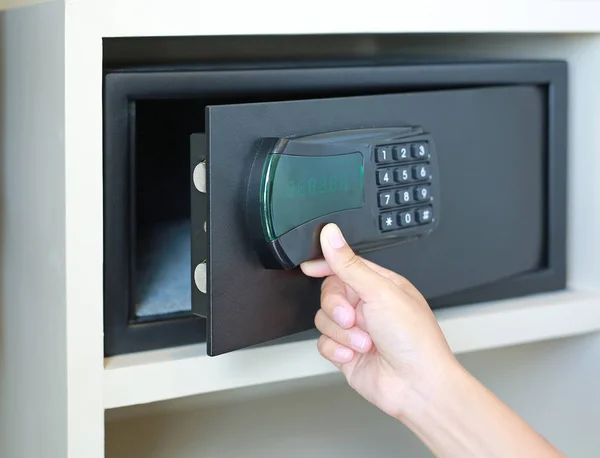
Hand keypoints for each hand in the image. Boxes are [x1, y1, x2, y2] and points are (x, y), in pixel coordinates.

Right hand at [301, 223, 457, 419]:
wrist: (418, 387)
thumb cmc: (415, 340)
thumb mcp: (381, 292)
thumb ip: (350, 265)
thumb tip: (331, 235)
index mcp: (380, 285)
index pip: (345, 265)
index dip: (326, 264)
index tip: (310, 266)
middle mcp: (368, 306)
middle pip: (329, 293)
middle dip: (337, 307)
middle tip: (351, 317)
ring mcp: (356, 330)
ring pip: (324, 319)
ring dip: (342, 333)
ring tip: (364, 342)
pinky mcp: (346, 352)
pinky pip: (323, 343)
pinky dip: (337, 350)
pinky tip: (355, 355)